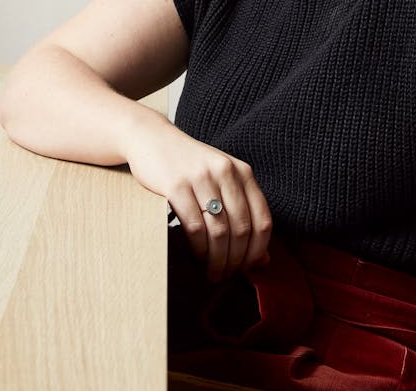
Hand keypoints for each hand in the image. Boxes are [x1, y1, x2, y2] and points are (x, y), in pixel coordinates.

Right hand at [125, 121, 271, 281]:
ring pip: (219, 231)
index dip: (258, 250)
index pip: (263, 220)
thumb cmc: (190, 167)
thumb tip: (263, 261)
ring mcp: (201, 178)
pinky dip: (199, 248)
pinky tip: (198, 256)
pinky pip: (194, 226)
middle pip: (241, 229)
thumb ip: (244, 214)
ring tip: (212, 272)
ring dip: (217, 259)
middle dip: (235, 260)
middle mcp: (226, 172)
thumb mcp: (221, 182)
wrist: (152, 139)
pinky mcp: (175, 185)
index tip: (249, 268)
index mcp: (243, 172)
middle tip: (226, 275)